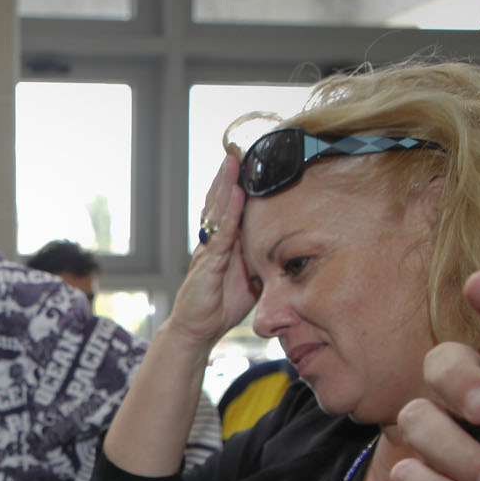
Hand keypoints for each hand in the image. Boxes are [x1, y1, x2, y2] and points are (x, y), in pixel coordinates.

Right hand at [165, 155, 255, 349]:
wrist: (195, 332)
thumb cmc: (220, 306)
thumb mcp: (248, 278)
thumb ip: (259, 259)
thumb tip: (284, 246)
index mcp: (221, 245)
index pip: (228, 208)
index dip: (235, 185)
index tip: (246, 161)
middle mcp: (211, 243)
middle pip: (218, 203)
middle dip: (227, 176)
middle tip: (237, 148)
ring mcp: (207, 253)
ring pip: (216, 213)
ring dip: (225, 186)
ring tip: (233, 162)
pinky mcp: (206, 267)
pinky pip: (220, 236)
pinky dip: (228, 215)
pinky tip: (236, 197)